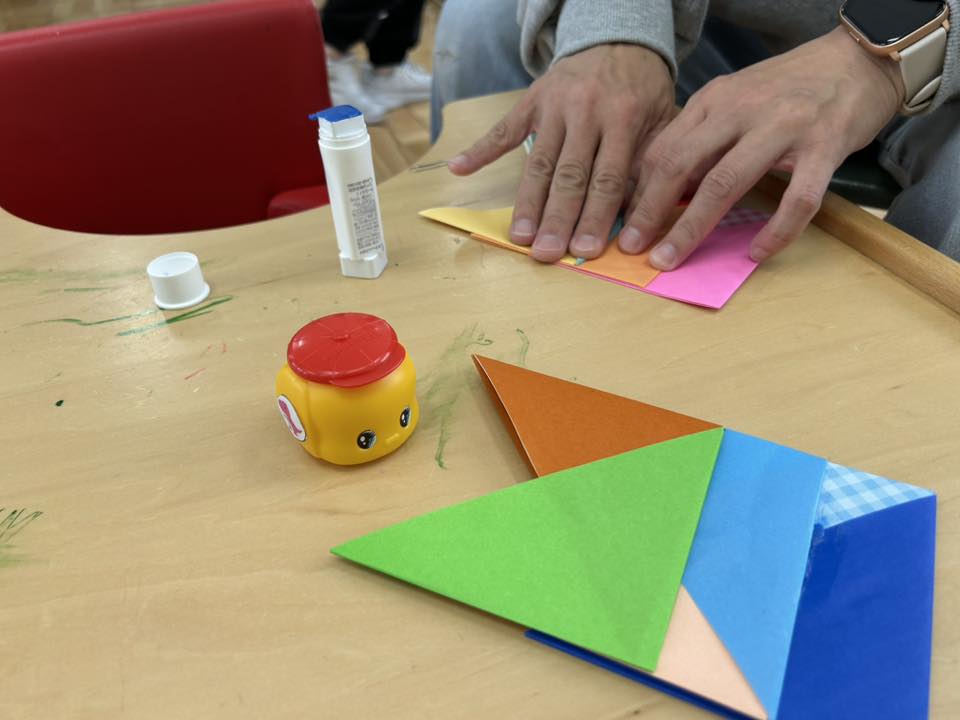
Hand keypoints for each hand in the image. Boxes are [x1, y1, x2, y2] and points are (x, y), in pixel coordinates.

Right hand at [448, 44, 674, 261]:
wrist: (619, 37)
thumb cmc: (643, 89)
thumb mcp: (662, 119)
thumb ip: (648, 164)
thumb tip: (636, 217)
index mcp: (624, 119)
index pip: (607, 178)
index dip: (595, 217)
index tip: (584, 250)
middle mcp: (587, 112)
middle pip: (569, 176)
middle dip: (557, 219)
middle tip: (546, 253)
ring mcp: (555, 106)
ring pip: (539, 162)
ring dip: (527, 202)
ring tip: (519, 236)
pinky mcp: (532, 100)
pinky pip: (504, 128)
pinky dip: (480, 149)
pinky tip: (459, 168)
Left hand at [619, 27, 904, 268]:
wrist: (858, 60)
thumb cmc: (789, 90)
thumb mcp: (735, 101)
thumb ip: (702, 139)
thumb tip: (665, 191)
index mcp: (715, 100)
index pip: (662, 149)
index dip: (638, 191)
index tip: (625, 225)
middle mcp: (741, 110)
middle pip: (680, 164)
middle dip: (649, 211)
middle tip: (632, 248)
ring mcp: (783, 127)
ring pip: (724, 183)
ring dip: (691, 228)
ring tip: (670, 260)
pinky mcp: (824, 147)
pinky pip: (797, 199)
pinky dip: (776, 231)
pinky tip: (757, 253)